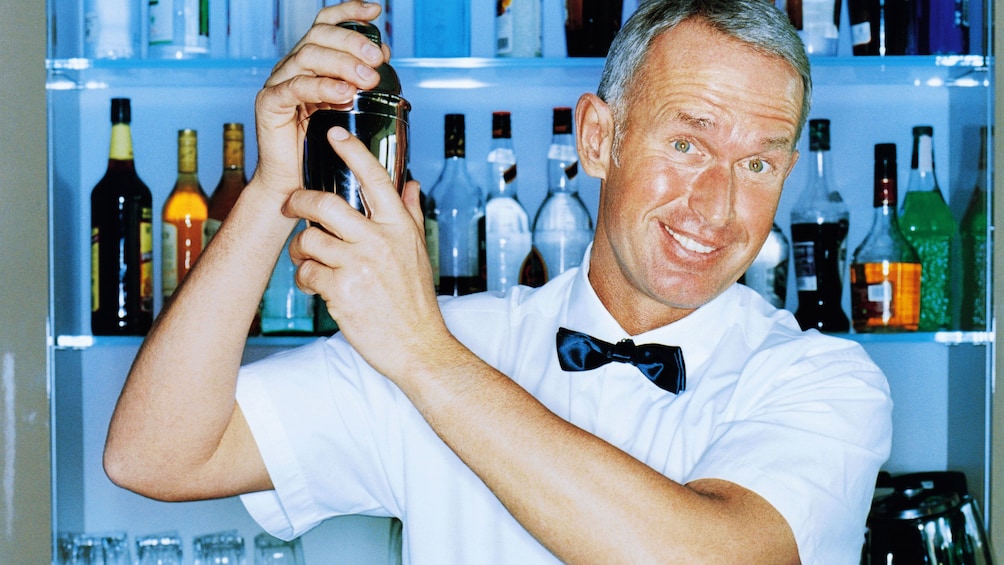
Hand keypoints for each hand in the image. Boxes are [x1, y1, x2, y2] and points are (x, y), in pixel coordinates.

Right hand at [251, 1, 391, 203]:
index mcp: (312, 63)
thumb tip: (384, 55)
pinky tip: (343, 93)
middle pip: (319, 36)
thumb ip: (362, 82)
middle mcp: (293, 67)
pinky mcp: (270, 104)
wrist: (296, 185)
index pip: (326, 25)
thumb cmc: (323, 148)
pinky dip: (321, 86)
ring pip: (308, 56)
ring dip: (342, 63)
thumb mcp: (350, 109)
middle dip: (352, 42)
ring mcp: (279, 83)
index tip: (375, 11)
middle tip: (377, 59)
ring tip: (366, 79)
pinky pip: (294, 87)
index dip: (349, 12)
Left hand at [285, 126, 448, 378]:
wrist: (418, 346)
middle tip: (290, 204)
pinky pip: (306, 273)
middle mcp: (380, 241)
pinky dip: (304, 279)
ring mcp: (360, 265)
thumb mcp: (418, 252)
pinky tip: (316, 287)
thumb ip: (410, 214)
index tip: (332, 132)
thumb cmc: (416, 302)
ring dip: (299, 249)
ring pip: (309, 240)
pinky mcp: (341, 291)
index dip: (351, 151)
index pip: (375, 178)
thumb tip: (411, 184)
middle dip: (298, 201)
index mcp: (399, 227)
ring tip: (304, 258)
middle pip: (325, 204)